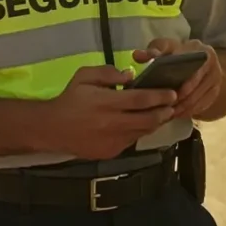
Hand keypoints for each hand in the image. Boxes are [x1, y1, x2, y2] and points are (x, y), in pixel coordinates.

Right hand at [42, 65, 177, 159]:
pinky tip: (144, 124)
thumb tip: (130, 75)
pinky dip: (140, 132)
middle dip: (164, 111)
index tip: (172, 93)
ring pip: (142, 132)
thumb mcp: (84, 76)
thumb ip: (107, 73)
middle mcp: (112, 123)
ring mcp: (112, 141)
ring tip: (164, 114)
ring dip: (155, 123)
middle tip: (173, 104)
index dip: (159, 97)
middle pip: (147, 119)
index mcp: (106, 103)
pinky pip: (132, 141)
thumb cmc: (70, 99)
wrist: (52, 129)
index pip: (140, 100)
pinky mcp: (110, 152)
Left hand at [133, 38, 223, 118]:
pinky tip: (176, 115)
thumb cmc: (177, 53)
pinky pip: (203, 106)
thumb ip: (152, 51)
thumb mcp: (165, 47)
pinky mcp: (216, 92)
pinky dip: (189, 112)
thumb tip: (138, 55)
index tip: (167, 95)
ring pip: (198, 99)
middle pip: (195, 88)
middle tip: (163, 110)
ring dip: (183, 109)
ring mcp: (216, 79)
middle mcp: (212, 64)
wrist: (199, 60)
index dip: (181, 85)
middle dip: (179, 101)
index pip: (192, 69)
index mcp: (200, 50)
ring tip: (167, 115)